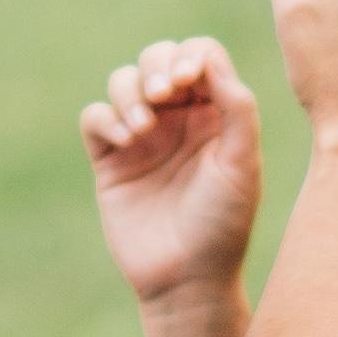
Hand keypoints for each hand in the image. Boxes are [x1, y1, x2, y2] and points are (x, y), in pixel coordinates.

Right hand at [80, 36, 262, 305]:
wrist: (185, 280)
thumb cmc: (223, 225)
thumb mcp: (243, 165)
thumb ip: (237, 108)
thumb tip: (209, 60)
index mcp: (216, 114)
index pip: (202, 57)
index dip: (191, 57)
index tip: (188, 82)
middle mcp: (179, 119)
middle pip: (158, 57)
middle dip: (157, 65)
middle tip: (164, 95)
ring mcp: (142, 137)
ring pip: (123, 81)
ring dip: (129, 92)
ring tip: (141, 128)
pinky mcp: (110, 159)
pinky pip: (94, 117)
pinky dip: (105, 118)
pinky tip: (125, 141)